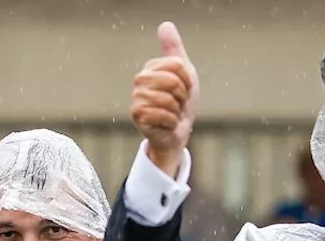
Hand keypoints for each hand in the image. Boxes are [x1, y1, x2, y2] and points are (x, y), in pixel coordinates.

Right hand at [130, 21, 198, 176]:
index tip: (184, 90)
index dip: (187, 80)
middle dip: (182, 96)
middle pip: (173, 81)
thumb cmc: (180, 103)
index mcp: (151, 68)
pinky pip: (163, 114)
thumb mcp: (184, 73)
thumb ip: (174, 50)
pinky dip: (171, 122)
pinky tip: (166, 124)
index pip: (178, 66)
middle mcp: (140, 80)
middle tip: (178, 104)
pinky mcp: (137, 115)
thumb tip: (165, 25)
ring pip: (168, 100)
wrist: (176, 132)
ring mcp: (136, 97)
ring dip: (176, 111)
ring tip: (172, 114)